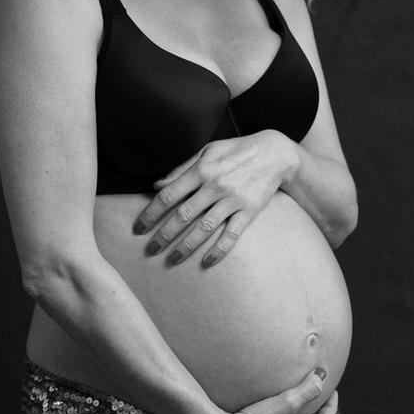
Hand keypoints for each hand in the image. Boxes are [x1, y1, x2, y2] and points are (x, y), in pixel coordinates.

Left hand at [133, 131, 298, 268]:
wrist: (275, 153)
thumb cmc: (236, 151)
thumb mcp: (207, 151)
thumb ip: (181, 169)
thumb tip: (156, 185)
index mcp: (201, 170)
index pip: (168, 195)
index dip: (151, 213)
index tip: (139, 228)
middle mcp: (215, 185)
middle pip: (183, 215)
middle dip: (164, 235)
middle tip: (150, 250)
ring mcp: (233, 199)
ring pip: (204, 228)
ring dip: (186, 246)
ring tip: (172, 259)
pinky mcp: (249, 210)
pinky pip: (232, 234)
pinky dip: (219, 249)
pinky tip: (207, 262)